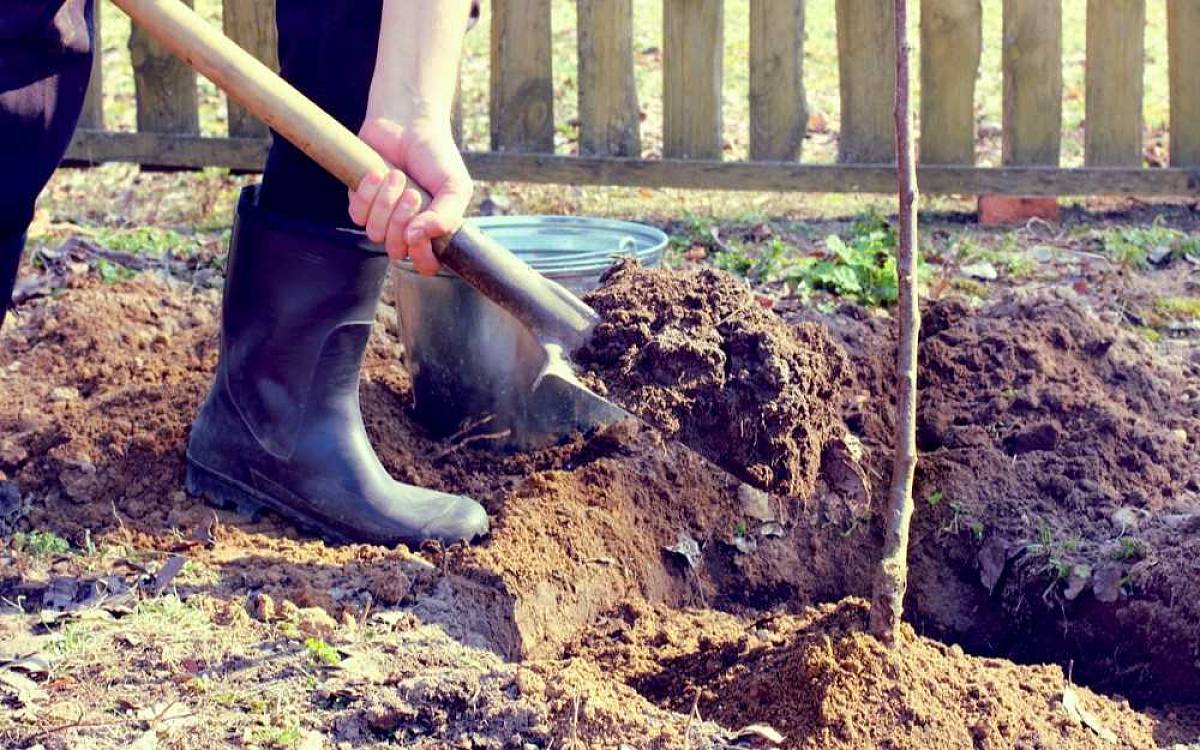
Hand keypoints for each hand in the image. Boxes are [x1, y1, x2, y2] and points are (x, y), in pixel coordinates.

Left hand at [348, 117, 472, 275]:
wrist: (409, 123)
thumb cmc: (436, 155)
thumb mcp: (455, 186)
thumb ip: (447, 216)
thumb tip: (418, 237)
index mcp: (432, 230)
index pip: (425, 265)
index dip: (421, 256)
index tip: (420, 233)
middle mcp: (406, 228)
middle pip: (397, 250)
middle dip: (402, 220)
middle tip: (413, 191)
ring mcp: (382, 216)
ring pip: (375, 232)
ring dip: (386, 201)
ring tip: (397, 175)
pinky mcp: (361, 200)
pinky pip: (356, 213)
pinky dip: (367, 191)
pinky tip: (378, 172)